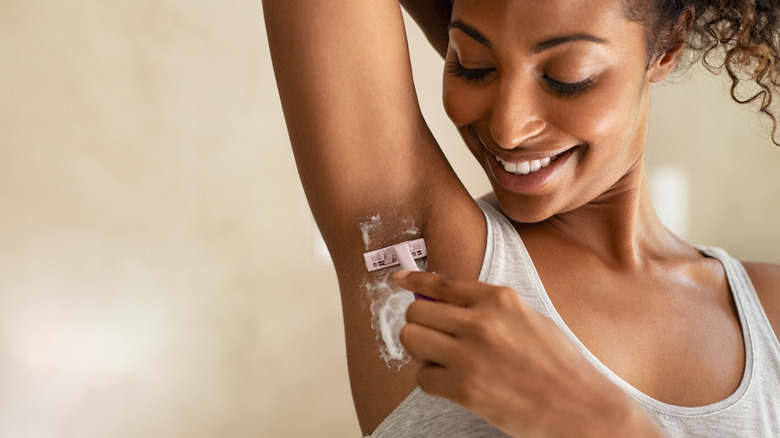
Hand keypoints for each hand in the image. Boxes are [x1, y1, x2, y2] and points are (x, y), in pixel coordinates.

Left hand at [395, 270, 666, 437]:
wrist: (583, 408)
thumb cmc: (559, 364)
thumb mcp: (528, 318)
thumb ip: (489, 307)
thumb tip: (443, 301)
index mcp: (500, 298)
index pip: (441, 283)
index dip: (414, 281)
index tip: (398, 281)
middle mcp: (482, 321)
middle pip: (417, 311)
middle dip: (421, 324)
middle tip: (435, 338)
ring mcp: (471, 355)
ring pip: (412, 340)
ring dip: (421, 352)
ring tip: (444, 360)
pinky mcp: (465, 388)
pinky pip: (422, 376)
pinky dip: (432, 380)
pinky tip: (454, 383)